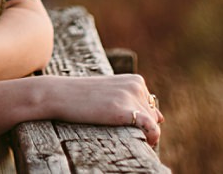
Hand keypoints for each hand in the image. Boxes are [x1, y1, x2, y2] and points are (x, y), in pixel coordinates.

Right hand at [44, 74, 163, 147]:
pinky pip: (151, 128)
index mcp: (135, 80)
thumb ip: (136, 103)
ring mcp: (131, 97)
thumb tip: (162, 117)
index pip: (151, 107)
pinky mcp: (124, 110)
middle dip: (140, 125)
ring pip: (152, 123)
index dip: (139, 118)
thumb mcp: (113, 95)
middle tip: (117, 129)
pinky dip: (153, 137)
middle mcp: (137, 86)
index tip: (121, 122)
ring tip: (118, 132)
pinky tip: (147, 142)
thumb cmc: (84, 97)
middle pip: (153, 115)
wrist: (60, 95)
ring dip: (142, 132)